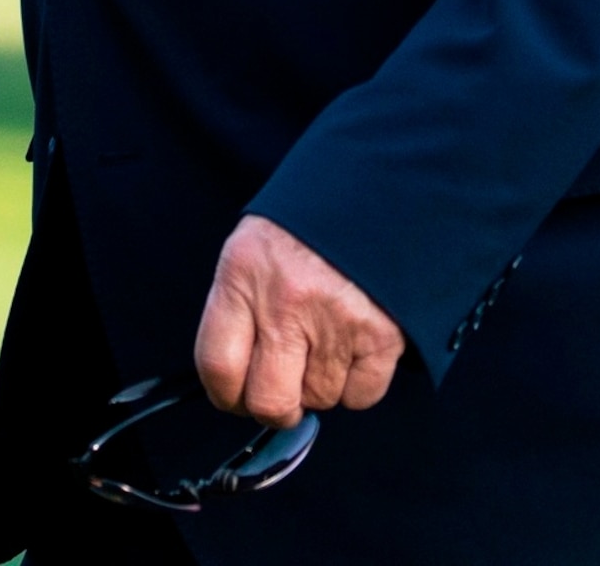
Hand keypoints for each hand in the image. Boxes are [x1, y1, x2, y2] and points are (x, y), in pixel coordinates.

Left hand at [194, 214, 404, 430]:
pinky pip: (361, 396)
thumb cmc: (307, 226)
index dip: (224, 395)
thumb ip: (239, 309)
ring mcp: (336, 321)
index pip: (217, 366)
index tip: (234, 398)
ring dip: (319, 386)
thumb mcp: (253, 249)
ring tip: (325, 344)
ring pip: (318, 399)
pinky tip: (355, 348)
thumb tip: (236, 381)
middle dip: (274, 407)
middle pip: (269, 400)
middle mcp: (287, 302)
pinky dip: (357, 385)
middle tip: (282, 394)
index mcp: (243, 275)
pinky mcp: (382, 335)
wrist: (378, 191)